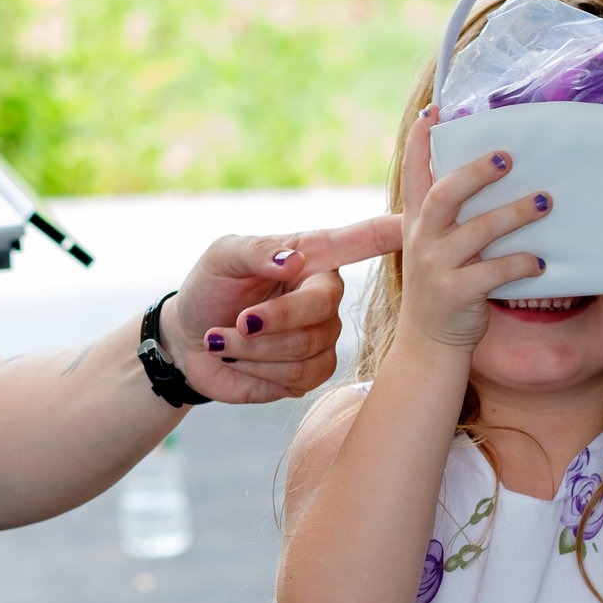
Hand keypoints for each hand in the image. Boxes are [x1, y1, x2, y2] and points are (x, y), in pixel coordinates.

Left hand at [168, 215, 402, 402]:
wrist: (188, 339)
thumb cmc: (211, 287)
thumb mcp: (222, 256)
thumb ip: (256, 252)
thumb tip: (292, 261)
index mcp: (314, 257)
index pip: (360, 242)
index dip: (388, 233)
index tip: (414, 223)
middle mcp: (326, 297)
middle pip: (319, 311)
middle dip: (270, 321)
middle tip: (236, 321)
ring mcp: (323, 337)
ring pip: (303, 350)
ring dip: (251, 349)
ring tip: (221, 339)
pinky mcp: (309, 374)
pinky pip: (296, 378)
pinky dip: (256, 370)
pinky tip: (237, 360)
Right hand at [394, 104, 551, 348]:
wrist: (430, 343)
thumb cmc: (445, 285)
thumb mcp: (435, 245)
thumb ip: (453, 214)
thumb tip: (499, 172)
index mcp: (416, 221)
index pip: (412, 172)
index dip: (420, 140)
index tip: (435, 110)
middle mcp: (422, 239)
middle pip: (444, 194)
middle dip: (475, 173)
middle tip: (507, 157)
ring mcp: (436, 266)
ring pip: (477, 231)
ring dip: (514, 214)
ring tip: (544, 202)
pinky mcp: (456, 293)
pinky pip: (495, 272)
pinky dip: (522, 263)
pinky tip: (542, 261)